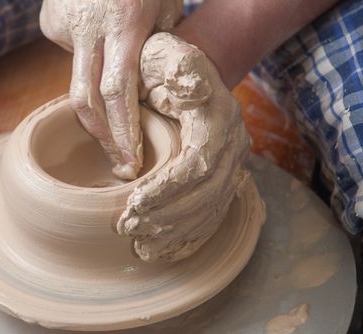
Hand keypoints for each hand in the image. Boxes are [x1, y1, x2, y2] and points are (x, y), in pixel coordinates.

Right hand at [40, 0, 181, 178]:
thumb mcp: (164, 10)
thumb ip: (154, 51)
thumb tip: (144, 92)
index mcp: (124, 25)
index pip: (118, 92)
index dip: (123, 131)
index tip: (130, 160)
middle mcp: (89, 28)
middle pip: (85, 100)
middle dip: (103, 137)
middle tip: (118, 162)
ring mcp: (64, 24)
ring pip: (77, 80)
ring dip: (96, 96)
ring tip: (114, 73)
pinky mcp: (50, 21)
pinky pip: (71, 54)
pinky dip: (88, 56)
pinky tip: (98, 32)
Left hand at [117, 33, 250, 261]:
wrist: (183, 73)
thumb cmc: (164, 65)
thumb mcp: (166, 55)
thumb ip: (178, 68)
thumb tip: (190, 86)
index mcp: (219, 118)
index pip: (197, 164)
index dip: (167, 189)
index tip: (133, 203)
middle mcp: (233, 144)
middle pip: (206, 194)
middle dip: (167, 217)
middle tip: (129, 228)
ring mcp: (231, 164)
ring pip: (210, 209)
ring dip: (175, 232)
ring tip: (140, 245)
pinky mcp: (223, 178)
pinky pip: (212, 214)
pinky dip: (188, 236)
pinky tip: (163, 250)